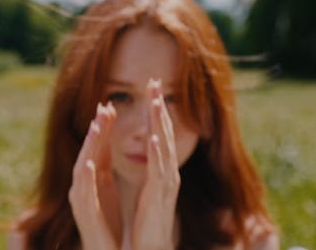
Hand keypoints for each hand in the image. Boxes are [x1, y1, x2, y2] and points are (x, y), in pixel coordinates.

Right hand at [68, 102, 121, 249]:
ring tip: (96, 126)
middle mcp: (83, 186)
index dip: (103, 126)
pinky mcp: (85, 215)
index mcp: (92, 178)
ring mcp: (81, 200)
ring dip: (88, 147)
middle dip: (96, 130)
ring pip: (82, 168)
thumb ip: (102, 160)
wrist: (105, 249)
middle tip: (104, 107)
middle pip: (88, 152)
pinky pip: (83, 194)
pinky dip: (85, 178)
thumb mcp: (105, 183)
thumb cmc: (105, 219)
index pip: (97, 147)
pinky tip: (88, 163)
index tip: (110, 104)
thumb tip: (103, 134)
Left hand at [131, 78, 179, 249]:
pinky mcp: (159, 197)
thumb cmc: (148, 218)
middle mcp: (167, 172)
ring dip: (160, 123)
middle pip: (164, 133)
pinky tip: (154, 138)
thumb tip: (150, 141)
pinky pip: (159, 172)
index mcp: (161, 168)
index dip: (156, 110)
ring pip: (164, 147)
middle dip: (159, 108)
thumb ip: (151, 163)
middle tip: (155, 82)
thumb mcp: (148, 185)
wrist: (151, 247)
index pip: (159, 132)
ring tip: (156, 101)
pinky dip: (158, 154)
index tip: (152, 87)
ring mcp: (165, 183)